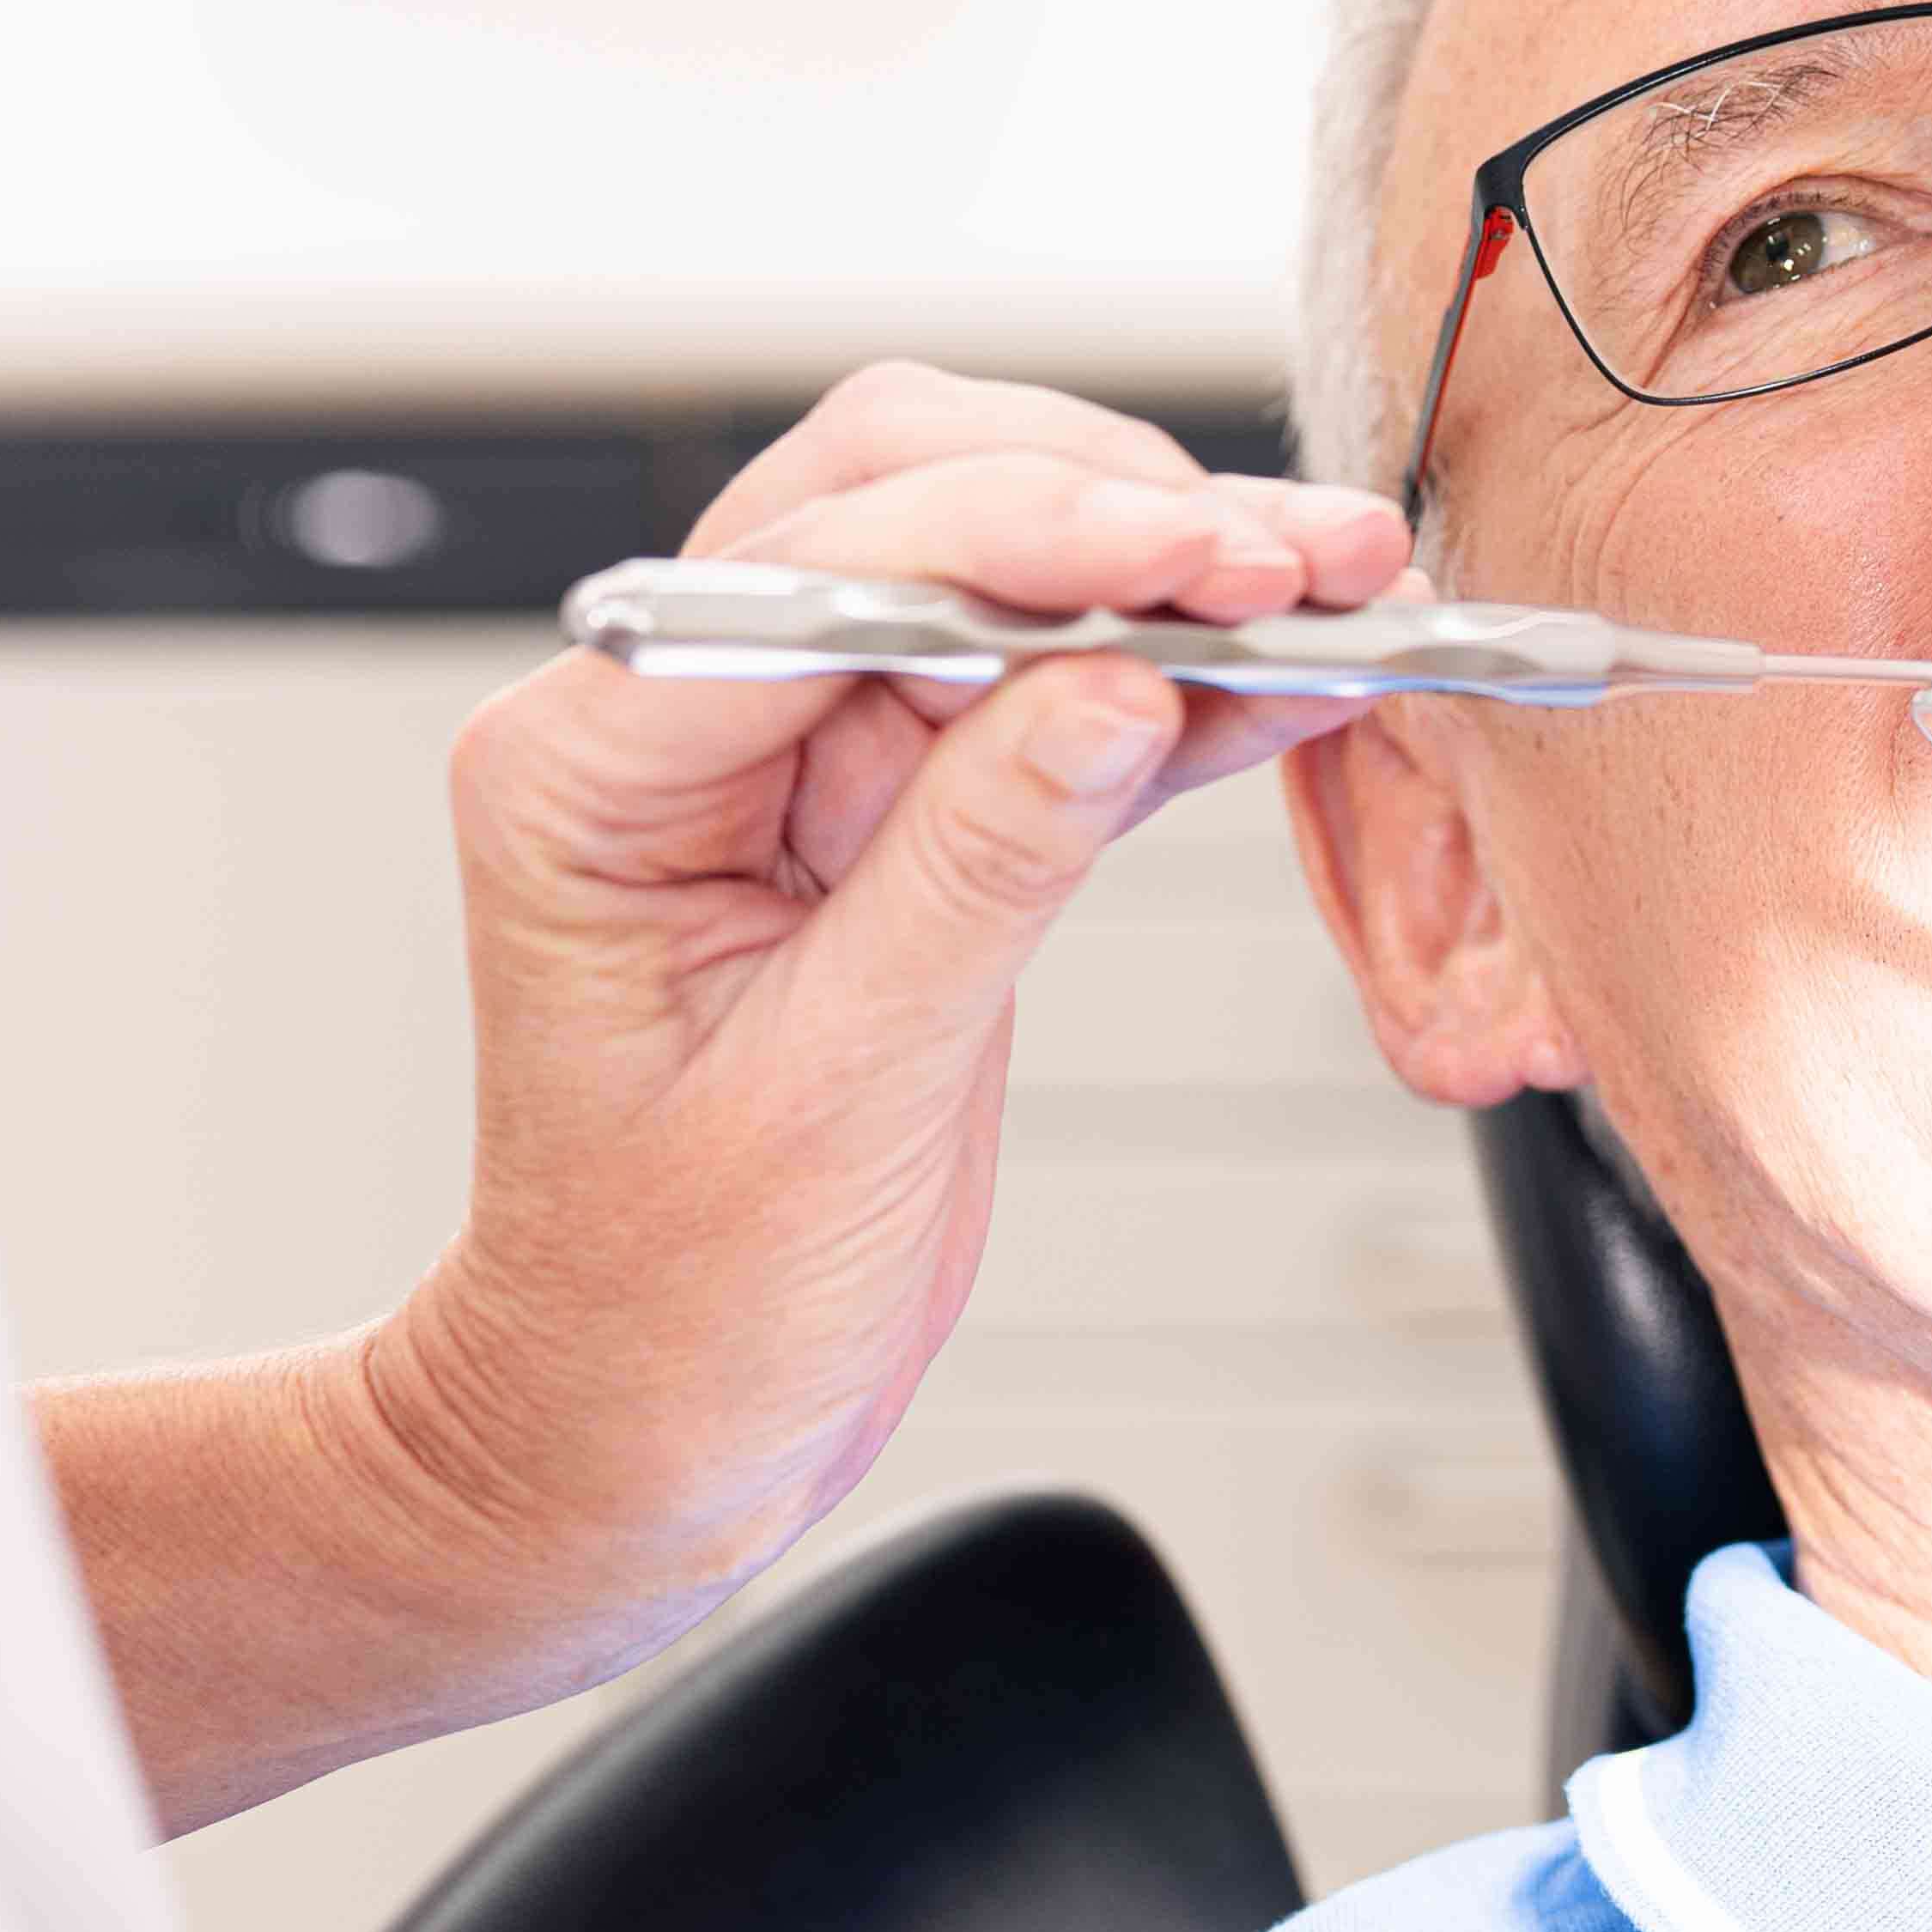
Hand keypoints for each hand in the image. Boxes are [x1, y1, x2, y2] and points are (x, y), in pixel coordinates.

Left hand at [371, 369, 1412, 1708]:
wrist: (645, 1430)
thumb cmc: (662, 1305)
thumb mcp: (829, 1099)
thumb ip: (975, 874)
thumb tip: (1115, 691)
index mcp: (588, 767)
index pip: (820, 570)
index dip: (1023, 536)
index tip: (1192, 560)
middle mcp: (684, 724)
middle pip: (908, 500)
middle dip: (1109, 512)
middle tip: (1289, 560)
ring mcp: (801, 759)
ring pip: (1004, 575)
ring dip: (1175, 576)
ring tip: (1344, 590)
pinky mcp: (912, 816)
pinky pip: (1062, 706)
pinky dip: (1186, 689)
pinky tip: (1303, 683)